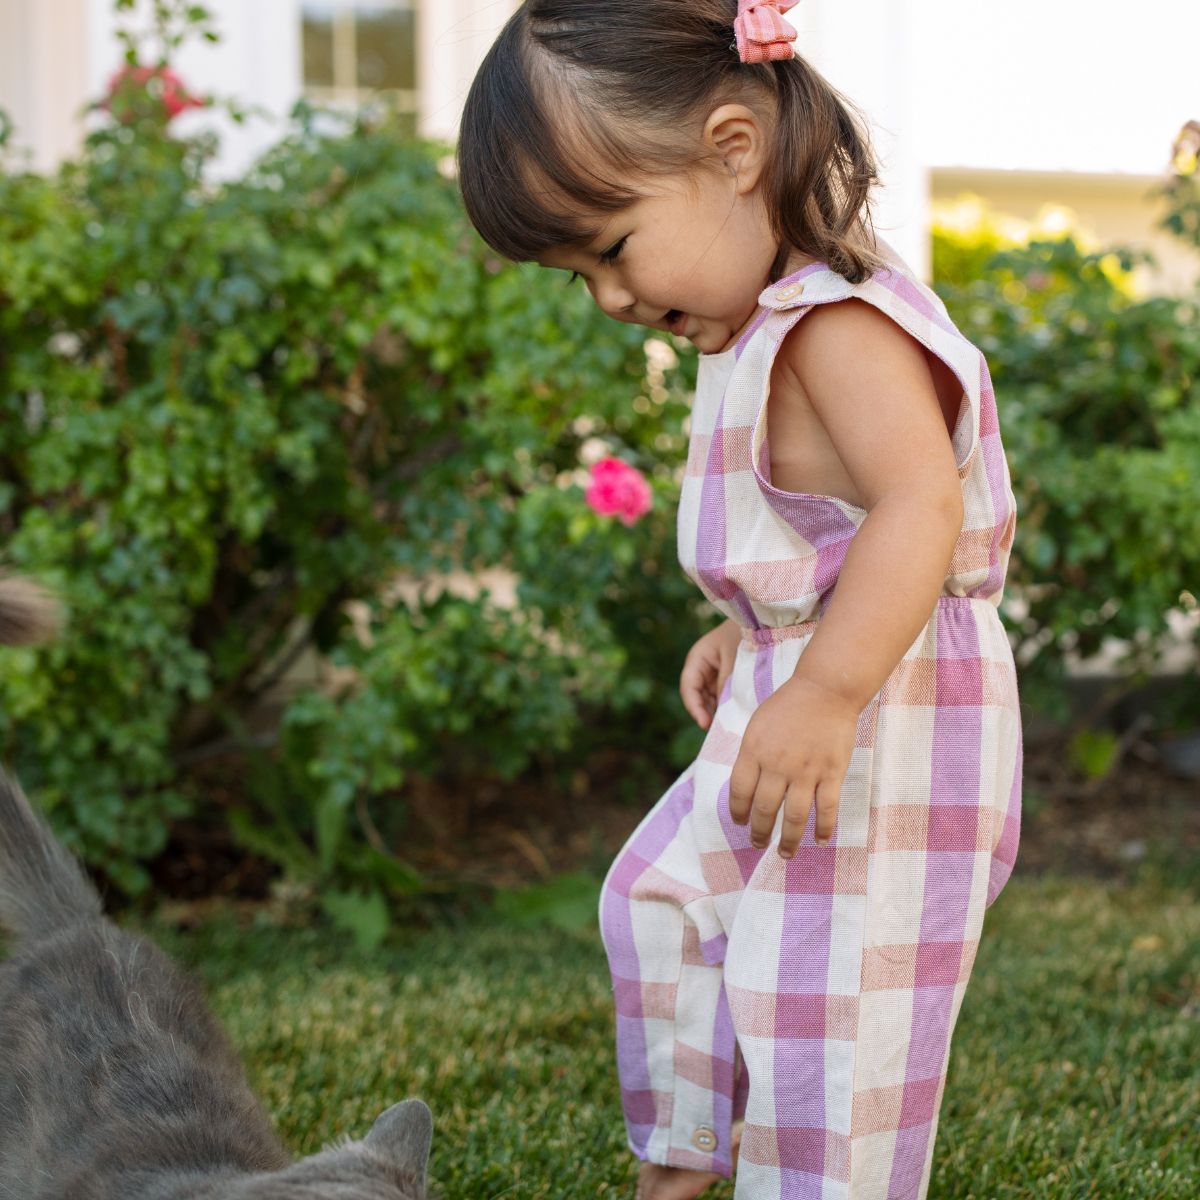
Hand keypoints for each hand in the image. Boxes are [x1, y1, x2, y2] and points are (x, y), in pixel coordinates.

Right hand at [679, 619, 741, 728]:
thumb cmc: (747, 634)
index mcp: (698, 657)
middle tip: (720, 731)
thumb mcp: (736, 659)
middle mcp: (703, 667)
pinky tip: (739, 716)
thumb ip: (727, 685)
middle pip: (698, 697)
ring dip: (718, 712)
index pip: (689, 687)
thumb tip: (724, 713)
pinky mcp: (729, 678)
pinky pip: (724, 696)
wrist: (766, 620)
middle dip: (706, 713)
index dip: (694, 707)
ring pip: (711, 699)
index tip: (705, 724)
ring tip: (731, 726)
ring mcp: (716, 673)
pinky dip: (729, 706)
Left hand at [728, 676, 858, 856]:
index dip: (738, 812)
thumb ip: (751, 755)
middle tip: (757, 843)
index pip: (739, 791)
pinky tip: (820, 840)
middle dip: (759, 831)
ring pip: (794, 816)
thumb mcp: (757, 725)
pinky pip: (826, 808)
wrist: (825, 689)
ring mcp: (806, 770)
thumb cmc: (788, 705)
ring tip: (785, 854)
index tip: (740, 823)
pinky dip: (823, 828)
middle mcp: (777, 764)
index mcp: (754, 750)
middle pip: (764, 808)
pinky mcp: (831, 772)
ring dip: (788, 840)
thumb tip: (745, 786)